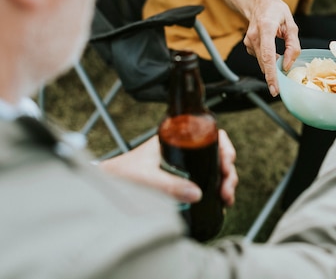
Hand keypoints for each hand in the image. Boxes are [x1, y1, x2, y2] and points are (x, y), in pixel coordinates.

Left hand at [99, 131, 237, 205]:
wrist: (107, 185)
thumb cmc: (121, 174)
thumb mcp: (146, 178)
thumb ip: (169, 185)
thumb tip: (196, 194)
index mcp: (176, 138)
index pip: (210, 135)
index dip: (224, 146)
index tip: (227, 161)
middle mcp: (184, 150)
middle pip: (216, 154)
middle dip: (228, 171)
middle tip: (227, 188)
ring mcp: (185, 165)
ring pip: (214, 169)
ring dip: (225, 182)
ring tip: (226, 198)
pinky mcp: (183, 180)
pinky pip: (206, 181)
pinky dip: (216, 189)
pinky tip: (219, 200)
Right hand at [242, 0, 300, 96]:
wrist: (257, 2)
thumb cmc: (276, 11)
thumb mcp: (291, 24)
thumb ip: (293, 45)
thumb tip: (287, 65)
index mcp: (266, 27)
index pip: (268, 55)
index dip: (272, 74)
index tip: (275, 88)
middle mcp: (254, 36)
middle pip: (264, 63)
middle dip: (272, 77)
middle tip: (280, 90)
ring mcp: (249, 41)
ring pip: (262, 62)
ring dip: (272, 68)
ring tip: (281, 63)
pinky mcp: (248, 45)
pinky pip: (261, 58)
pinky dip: (268, 60)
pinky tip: (274, 52)